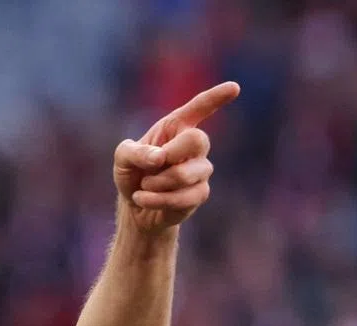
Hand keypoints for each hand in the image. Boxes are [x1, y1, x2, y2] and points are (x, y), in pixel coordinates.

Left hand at [114, 82, 239, 232]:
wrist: (135, 206)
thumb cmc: (132, 173)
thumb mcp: (123, 159)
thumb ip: (135, 152)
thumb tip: (159, 158)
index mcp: (175, 127)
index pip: (199, 108)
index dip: (215, 98)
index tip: (233, 88)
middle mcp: (193, 145)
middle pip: (197, 140)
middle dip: (171, 154)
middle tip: (152, 165)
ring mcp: (200, 169)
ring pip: (186, 174)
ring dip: (157, 183)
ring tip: (144, 185)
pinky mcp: (200, 193)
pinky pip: (184, 197)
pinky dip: (157, 199)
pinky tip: (143, 198)